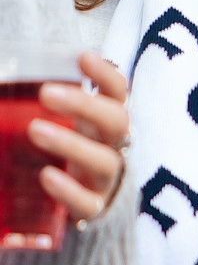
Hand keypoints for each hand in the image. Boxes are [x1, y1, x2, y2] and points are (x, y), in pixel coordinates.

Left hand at [29, 51, 127, 224]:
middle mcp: (116, 145)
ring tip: (35, 129)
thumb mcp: (73, 123)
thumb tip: (4, 77)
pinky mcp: (95, 208)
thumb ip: (57, 104)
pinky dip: (69, 190)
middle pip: (116, 121)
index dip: (106, 74)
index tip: (83, 56)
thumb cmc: (76, 150)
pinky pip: (88, 202)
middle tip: (46, 93)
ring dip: (71, 144)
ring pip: (103, 160)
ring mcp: (108, 179)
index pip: (119, 91)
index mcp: (110, 119)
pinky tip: (46, 176)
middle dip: (85, 105)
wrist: (93, 202)